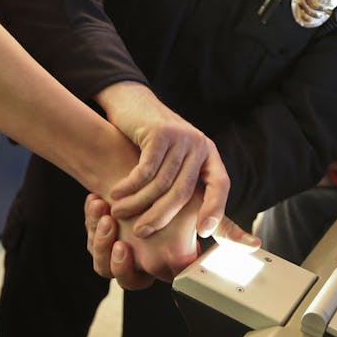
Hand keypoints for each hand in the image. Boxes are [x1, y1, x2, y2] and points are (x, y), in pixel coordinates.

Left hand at [84, 193, 259, 289]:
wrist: (133, 168)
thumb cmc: (169, 187)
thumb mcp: (199, 207)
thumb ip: (225, 230)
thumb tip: (256, 245)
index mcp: (169, 262)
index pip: (162, 281)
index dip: (153, 269)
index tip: (140, 242)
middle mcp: (144, 265)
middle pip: (128, 280)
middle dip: (117, 257)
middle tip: (118, 237)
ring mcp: (120, 257)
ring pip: (105, 266)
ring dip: (101, 241)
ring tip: (106, 216)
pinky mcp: (101, 245)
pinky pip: (93, 249)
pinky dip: (91, 227)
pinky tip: (96, 204)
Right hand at [96, 82, 227, 235]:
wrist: (132, 103)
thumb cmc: (152, 142)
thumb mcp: (175, 160)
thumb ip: (185, 184)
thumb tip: (197, 229)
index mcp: (208, 154)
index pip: (221, 185)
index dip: (215, 209)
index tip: (203, 233)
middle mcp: (199, 144)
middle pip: (183, 192)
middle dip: (160, 216)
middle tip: (141, 232)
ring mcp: (181, 136)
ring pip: (161, 183)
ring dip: (137, 203)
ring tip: (119, 213)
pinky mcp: (160, 132)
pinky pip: (145, 170)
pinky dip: (129, 186)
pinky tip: (115, 193)